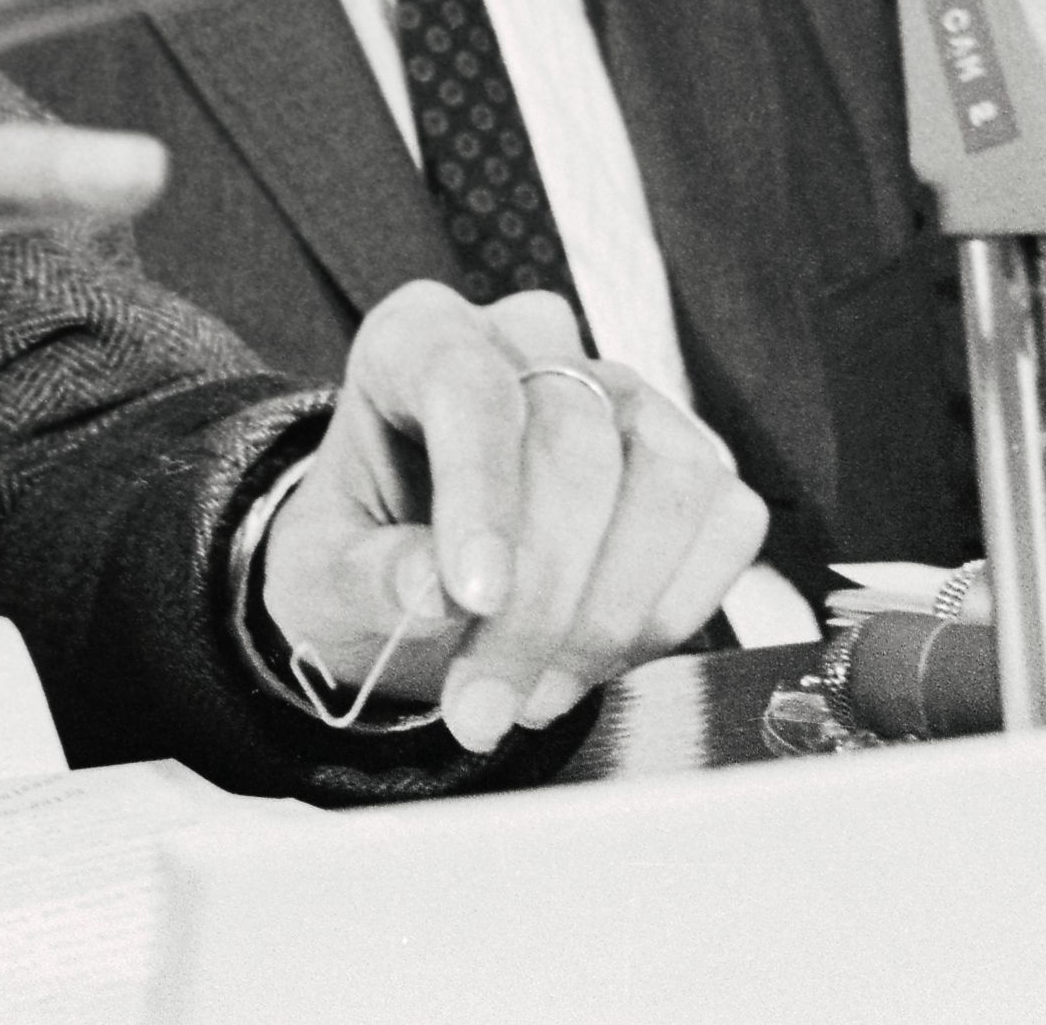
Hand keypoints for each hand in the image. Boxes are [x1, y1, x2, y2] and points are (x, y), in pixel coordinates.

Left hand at [251, 286, 765, 753]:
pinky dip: (667, 613)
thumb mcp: (319, 575)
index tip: (473, 597)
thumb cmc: (364, 556)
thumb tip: (431, 588)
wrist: (417, 583)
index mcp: (419, 339)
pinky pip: (725, 523)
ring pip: (666, 480)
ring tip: (532, 695)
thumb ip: (365, 576)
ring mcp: (627, 396)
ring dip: (607, 615)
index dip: (480, 492)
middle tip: (485, 707)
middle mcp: (532, 344)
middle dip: (539, 599)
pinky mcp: (695, 460)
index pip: (469, 385)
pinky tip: (592, 663)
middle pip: (574, 442)